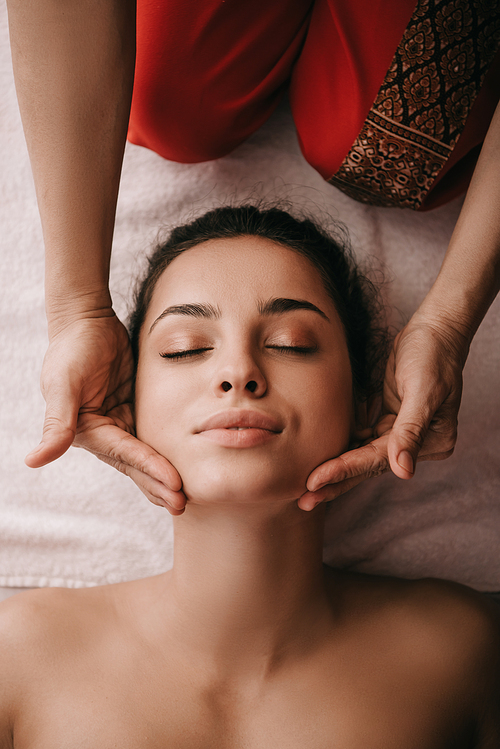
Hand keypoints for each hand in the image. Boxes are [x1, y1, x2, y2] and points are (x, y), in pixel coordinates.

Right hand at [25, 314, 185, 514]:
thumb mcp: (64, 382)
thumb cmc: (73, 347)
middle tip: (183, 505)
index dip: (149, 470)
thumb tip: (33, 461)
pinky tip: (184, 468)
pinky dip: (166, 454)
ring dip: (163, 477)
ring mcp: (119, 423)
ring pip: (145, 456)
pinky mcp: (134, 412)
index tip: (174, 484)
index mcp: (87, 431)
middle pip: (135, 465)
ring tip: (185, 498)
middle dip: (158, 486)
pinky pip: (153, 437)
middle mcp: (103, 433)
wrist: (87, 321)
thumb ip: (57, 423)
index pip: (124, 454)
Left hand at [298, 311, 468, 510]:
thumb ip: (411, 430)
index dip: (346, 470)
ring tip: (304, 486)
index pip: (379, 460)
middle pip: (369, 465)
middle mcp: (416, 443)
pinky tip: (317, 456)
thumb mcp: (423, 389)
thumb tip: (404, 472)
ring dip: (334, 467)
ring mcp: (401, 431)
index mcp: (432, 443)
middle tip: (303, 499)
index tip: (314, 481)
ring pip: (361, 454)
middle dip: (336, 482)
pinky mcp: (387, 418)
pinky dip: (340, 445)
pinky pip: (360, 437)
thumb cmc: (432, 354)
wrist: (435, 328)